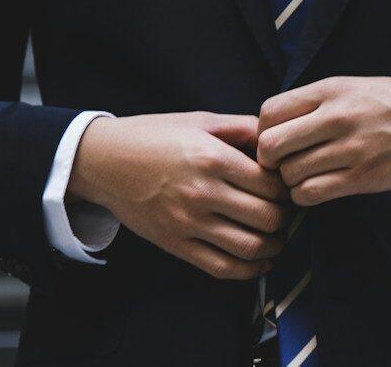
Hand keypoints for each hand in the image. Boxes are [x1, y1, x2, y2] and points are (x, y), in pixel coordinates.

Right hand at [68, 112, 288, 279]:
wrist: (103, 161)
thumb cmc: (154, 136)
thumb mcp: (200, 120)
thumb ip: (242, 128)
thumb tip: (278, 139)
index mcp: (212, 158)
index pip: (271, 184)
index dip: (287, 188)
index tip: (285, 187)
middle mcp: (202, 192)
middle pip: (268, 218)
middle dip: (284, 217)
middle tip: (284, 212)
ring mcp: (188, 222)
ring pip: (250, 247)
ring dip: (274, 246)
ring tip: (276, 237)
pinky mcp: (175, 244)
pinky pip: (222, 267)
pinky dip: (250, 270)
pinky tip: (260, 261)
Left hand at [257, 75, 390, 205]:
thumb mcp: (354, 87)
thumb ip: (316, 104)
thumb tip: (273, 128)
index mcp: (331, 90)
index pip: (268, 113)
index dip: (263, 132)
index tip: (277, 141)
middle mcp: (337, 116)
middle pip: (270, 146)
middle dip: (270, 161)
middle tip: (284, 165)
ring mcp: (352, 149)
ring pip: (290, 175)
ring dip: (291, 182)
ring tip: (307, 177)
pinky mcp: (366, 177)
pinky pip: (312, 194)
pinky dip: (307, 196)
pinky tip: (319, 189)